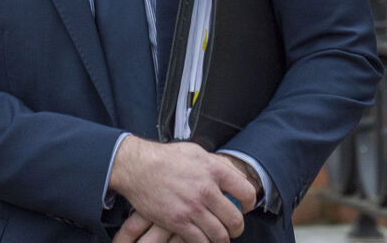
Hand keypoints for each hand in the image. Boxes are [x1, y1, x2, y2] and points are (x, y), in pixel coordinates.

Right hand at [108, 137, 255, 242]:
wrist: (137, 166)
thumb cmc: (166, 158)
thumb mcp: (197, 152)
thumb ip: (219, 164)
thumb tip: (238, 176)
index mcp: (214, 170)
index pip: (246, 191)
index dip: (249, 203)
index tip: (245, 207)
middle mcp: (206, 190)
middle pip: (235, 219)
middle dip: (237, 227)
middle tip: (233, 227)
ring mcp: (192, 208)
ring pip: (220, 234)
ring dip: (223, 239)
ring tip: (220, 237)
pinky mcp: (178, 222)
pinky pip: (200, 242)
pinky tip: (204, 240)